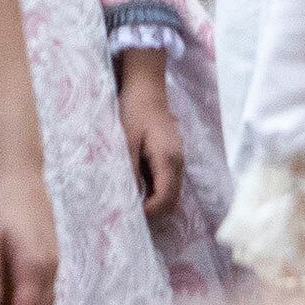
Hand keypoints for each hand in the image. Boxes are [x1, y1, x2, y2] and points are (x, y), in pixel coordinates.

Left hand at [114, 47, 183, 221]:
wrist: (146, 87)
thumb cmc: (134, 111)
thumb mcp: (126, 141)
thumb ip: (129, 170)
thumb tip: (128, 198)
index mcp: (168, 159)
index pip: (165, 198)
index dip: (149, 213)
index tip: (129, 217)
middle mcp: (178, 162)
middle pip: (173, 200)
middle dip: (154, 213)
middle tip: (129, 215)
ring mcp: (177, 159)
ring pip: (172, 193)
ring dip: (156, 203)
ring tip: (132, 205)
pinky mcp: (172, 156)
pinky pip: (168, 182)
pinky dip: (157, 192)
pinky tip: (138, 189)